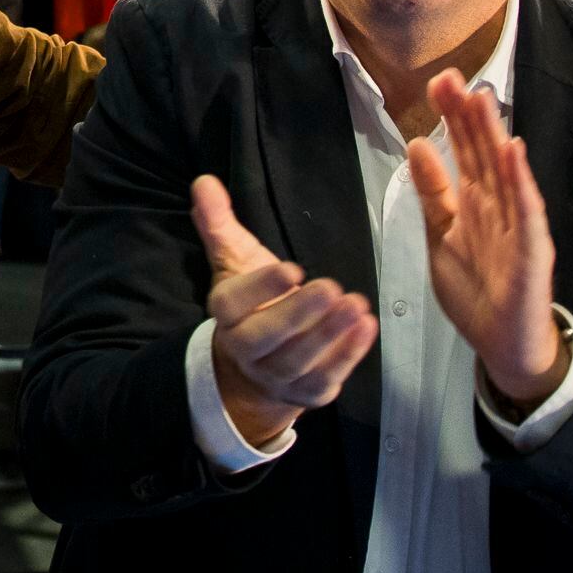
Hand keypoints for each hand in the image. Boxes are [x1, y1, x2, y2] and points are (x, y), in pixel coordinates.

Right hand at [191, 175, 376, 452]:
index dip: (261, 288)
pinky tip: (367, 328)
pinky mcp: (306, 392)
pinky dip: (348, 356)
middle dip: (299, 314)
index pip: (234, 302)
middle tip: (332, 288)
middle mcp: (245, 349)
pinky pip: (325, 378)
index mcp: (226, 313)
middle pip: (266, 337)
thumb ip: (220, 223)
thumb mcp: (235, 261)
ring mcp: (275, 375)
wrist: (254, 369)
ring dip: (329, 335)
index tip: (292, 268)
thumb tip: (204, 181)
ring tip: (357, 306)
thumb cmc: (252, 303)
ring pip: (298, 361)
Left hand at [404, 73, 566, 410]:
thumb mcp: (442, 235)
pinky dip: (522, 182)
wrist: (502, 343)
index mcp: (477, 202)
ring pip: (505, 173)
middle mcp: (500, 207)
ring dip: (494, 135)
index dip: (452, 117)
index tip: (437, 82)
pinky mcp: (532, 251)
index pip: (464, 151)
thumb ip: (433, 192)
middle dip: (468, 116)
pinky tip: (515, 152)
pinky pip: (527, 211)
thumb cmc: (477, 289)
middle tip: (451, 76)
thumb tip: (417, 144)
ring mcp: (518, 227)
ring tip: (482, 99)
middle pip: (484, 153)